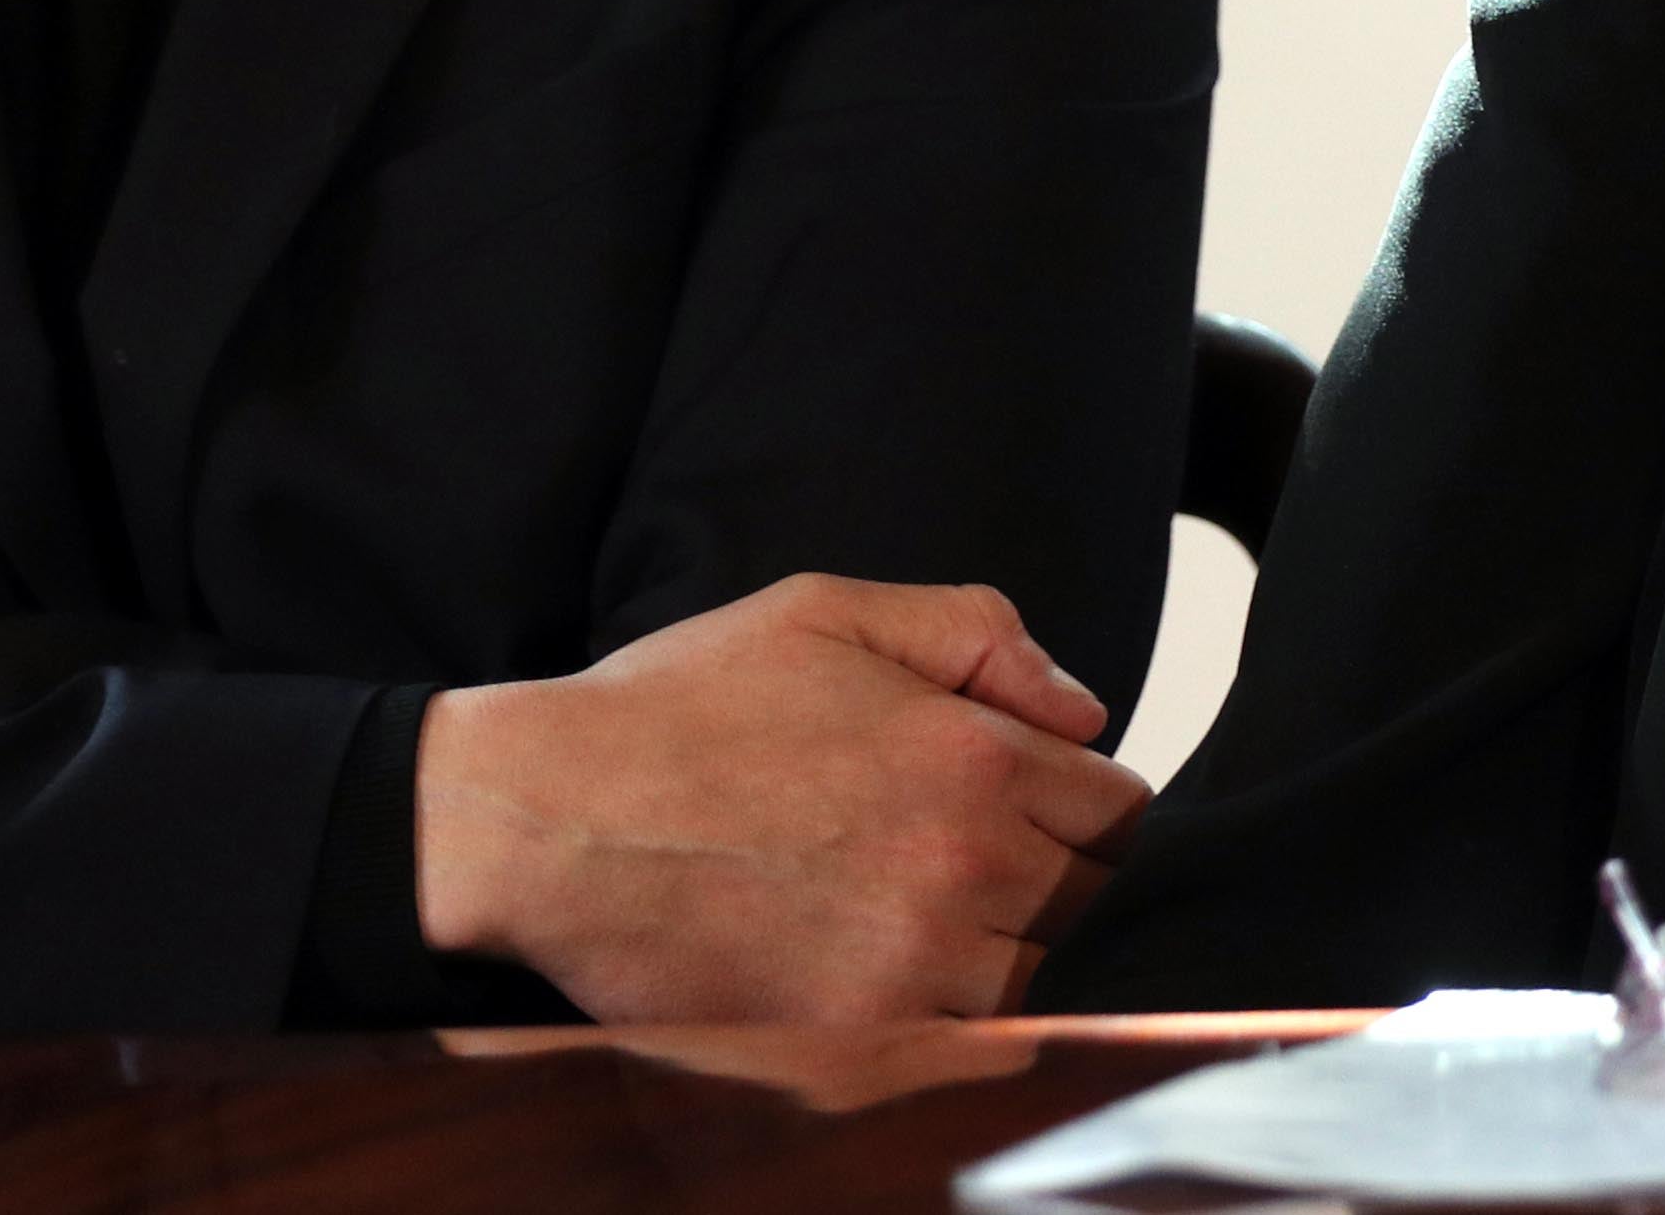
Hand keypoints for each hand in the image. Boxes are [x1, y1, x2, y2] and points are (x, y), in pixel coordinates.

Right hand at [412, 574, 1150, 1021]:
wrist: (546, 822)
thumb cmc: (680, 709)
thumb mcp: (827, 614)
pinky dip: (956, 1021)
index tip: (1037, 808)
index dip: (1084, 805)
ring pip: (1041, 982)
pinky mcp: (857, 1046)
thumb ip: (974, 635)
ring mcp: (912, 969)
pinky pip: (968, 1050)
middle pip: (1095, 903)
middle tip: (978, 866)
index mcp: (968, 755)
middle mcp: (960, 867)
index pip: (1118, 808)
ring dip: (1010, 955)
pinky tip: (901, 979)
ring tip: (928, 923)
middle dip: (1057, 879)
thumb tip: (1083, 708)